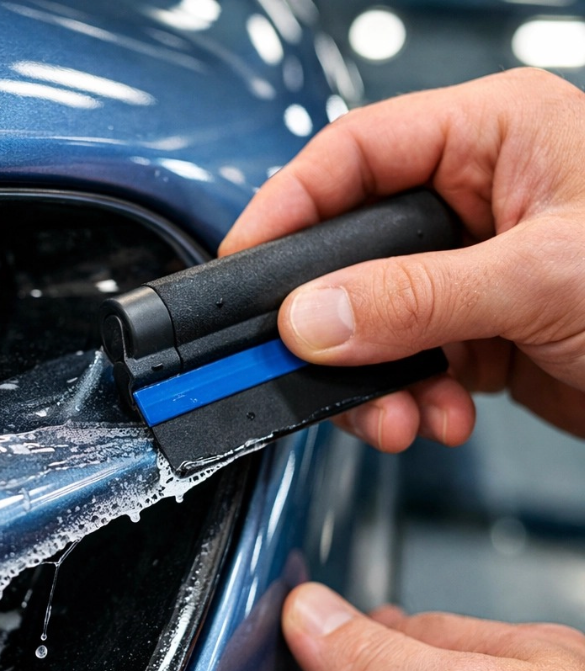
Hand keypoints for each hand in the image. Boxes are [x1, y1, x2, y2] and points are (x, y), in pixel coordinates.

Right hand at [220, 69, 584, 451]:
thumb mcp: (540, 280)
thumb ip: (414, 297)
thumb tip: (311, 316)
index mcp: (490, 138)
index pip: (353, 155)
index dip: (287, 207)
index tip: (244, 263)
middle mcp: (471, 199)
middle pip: (351, 250)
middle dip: (335, 322)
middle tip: (312, 363)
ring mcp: (468, 270)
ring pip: (371, 320)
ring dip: (375, 380)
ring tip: (401, 416)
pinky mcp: (473, 329)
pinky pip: (406, 363)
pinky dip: (411, 401)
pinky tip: (441, 418)